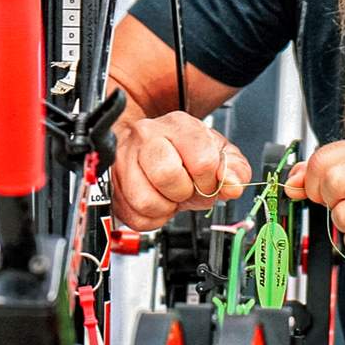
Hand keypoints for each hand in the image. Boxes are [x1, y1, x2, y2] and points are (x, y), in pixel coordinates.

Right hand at [110, 111, 251, 230]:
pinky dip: (149, 219)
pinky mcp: (110, 184)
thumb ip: (234, 169)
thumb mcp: (217, 152)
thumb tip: (234, 185)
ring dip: (164, 208)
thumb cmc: (182, 151)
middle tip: (185, 190)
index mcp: (178, 125)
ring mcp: (123, 159)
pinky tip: (156, 202)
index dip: (209, 181)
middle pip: (166, 175)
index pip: (202, 161)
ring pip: (145, 200)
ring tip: (168, 196)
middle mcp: (146, 137)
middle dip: (182, 193)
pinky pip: (132, 216)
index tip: (206, 181)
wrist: (146, 144)